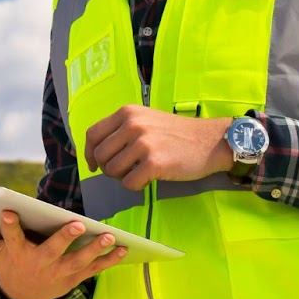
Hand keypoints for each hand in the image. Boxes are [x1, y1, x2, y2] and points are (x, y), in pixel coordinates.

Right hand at [0, 210, 126, 298]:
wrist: (25, 295)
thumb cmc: (6, 263)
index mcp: (17, 255)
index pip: (11, 239)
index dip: (9, 227)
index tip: (9, 211)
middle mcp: (39, 265)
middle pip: (52, 251)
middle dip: (64, 238)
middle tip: (76, 223)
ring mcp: (60, 273)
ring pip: (79, 261)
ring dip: (94, 249)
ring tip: (108, 236)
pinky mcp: (75, 277)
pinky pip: (94, 269)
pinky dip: (109, 259)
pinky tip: (123, 247)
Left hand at [85, 105, 233, 189]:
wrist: (210, 141)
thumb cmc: (177, 133)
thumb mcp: (146, 119)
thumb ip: (122, 129)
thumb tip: (97, 152)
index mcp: (127, 112)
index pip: (92, 134)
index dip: (89, 153)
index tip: (93, 165)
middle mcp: (132, 124)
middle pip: (100, 156)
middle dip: (109, 169)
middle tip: (126, 171)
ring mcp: (143, 143)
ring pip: (112, 171)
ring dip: (123, 178)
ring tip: (139, 172)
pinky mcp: (154, 163)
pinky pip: (129, 183)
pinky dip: (136, 186)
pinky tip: (148, 179)